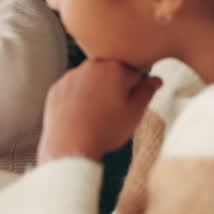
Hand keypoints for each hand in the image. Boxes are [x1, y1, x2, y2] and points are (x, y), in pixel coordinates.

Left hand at [37, 59, 160, 164]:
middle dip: (114, 88)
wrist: (70, 146)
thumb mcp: (135, 113)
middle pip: (110, 73)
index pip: (133, 73)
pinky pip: (72, 89)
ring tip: (96, 116)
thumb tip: (156, 80)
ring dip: (95, 91)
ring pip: (90, 80)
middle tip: (113, 111)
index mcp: (114, 68)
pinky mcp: (57, 88)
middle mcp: (91, 66)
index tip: (129, 104)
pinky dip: (77, 98)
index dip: (134, 90)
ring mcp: (71, 76)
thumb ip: (147, 91)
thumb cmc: (104, 130)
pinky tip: (81, 116)